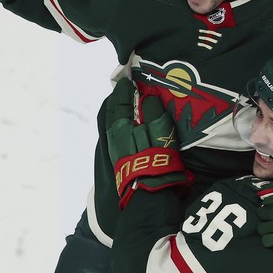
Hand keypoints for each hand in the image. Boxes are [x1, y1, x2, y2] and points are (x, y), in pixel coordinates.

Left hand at [103, 80, 190, 206]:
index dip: (123, 88)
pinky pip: (118, 136)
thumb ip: (152, 110)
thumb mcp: (160, 129)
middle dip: (118, 100)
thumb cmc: (156, 158)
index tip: (127, 79)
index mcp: (120, 126)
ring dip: (120, 114)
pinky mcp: (121, 162)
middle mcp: (113, 137)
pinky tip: (131, 127)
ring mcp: (115, 151)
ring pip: (114, 126)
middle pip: (112, 114)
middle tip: (124, 90)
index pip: (119, 101)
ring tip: (128, 107)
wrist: (150, 193)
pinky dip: (123, 126)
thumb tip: (147, 97)